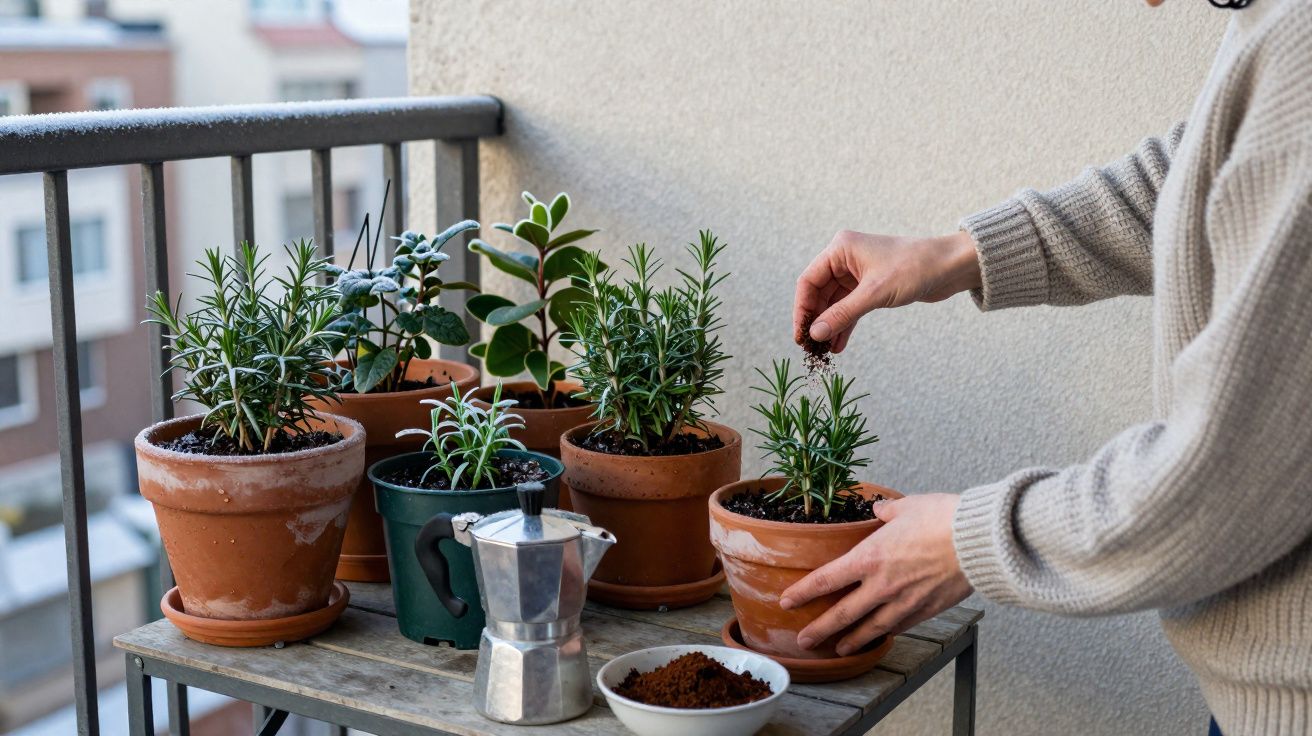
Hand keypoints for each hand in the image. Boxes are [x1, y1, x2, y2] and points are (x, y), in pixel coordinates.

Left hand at [779, 494, 972, 655]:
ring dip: (851, 640)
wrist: (978, 540)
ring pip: (870, 628)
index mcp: (869, 557)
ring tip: (839, 649)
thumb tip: (877, 510)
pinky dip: (885, 633)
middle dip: (820, 629)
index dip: (803, 593)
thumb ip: (885, 512)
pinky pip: (899, 626)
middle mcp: (881, 584)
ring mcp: (904, 601)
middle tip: (804, 641)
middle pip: (842, 614)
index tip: (787, 602)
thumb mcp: (905, 506)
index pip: (825, 580)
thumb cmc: (942, 518)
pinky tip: (879, 636)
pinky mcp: (926, 610)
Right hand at [794, 230, 980, 352]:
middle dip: (816, 320)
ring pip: (834, 303)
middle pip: (819, 293)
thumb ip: (843, 314)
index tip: (800, 335)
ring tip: (825, 351)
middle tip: (811, 348)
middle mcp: (845, 258)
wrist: (951, 266)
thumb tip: (815, 334)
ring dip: (830, 325)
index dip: (802, 310)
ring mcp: (857, 272)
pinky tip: (839, 344)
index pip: (808, 281)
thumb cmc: (914, 269)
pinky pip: (850, 307)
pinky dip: (844, 324)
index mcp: (841, 249)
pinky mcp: (871, 285)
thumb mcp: (875, 294)